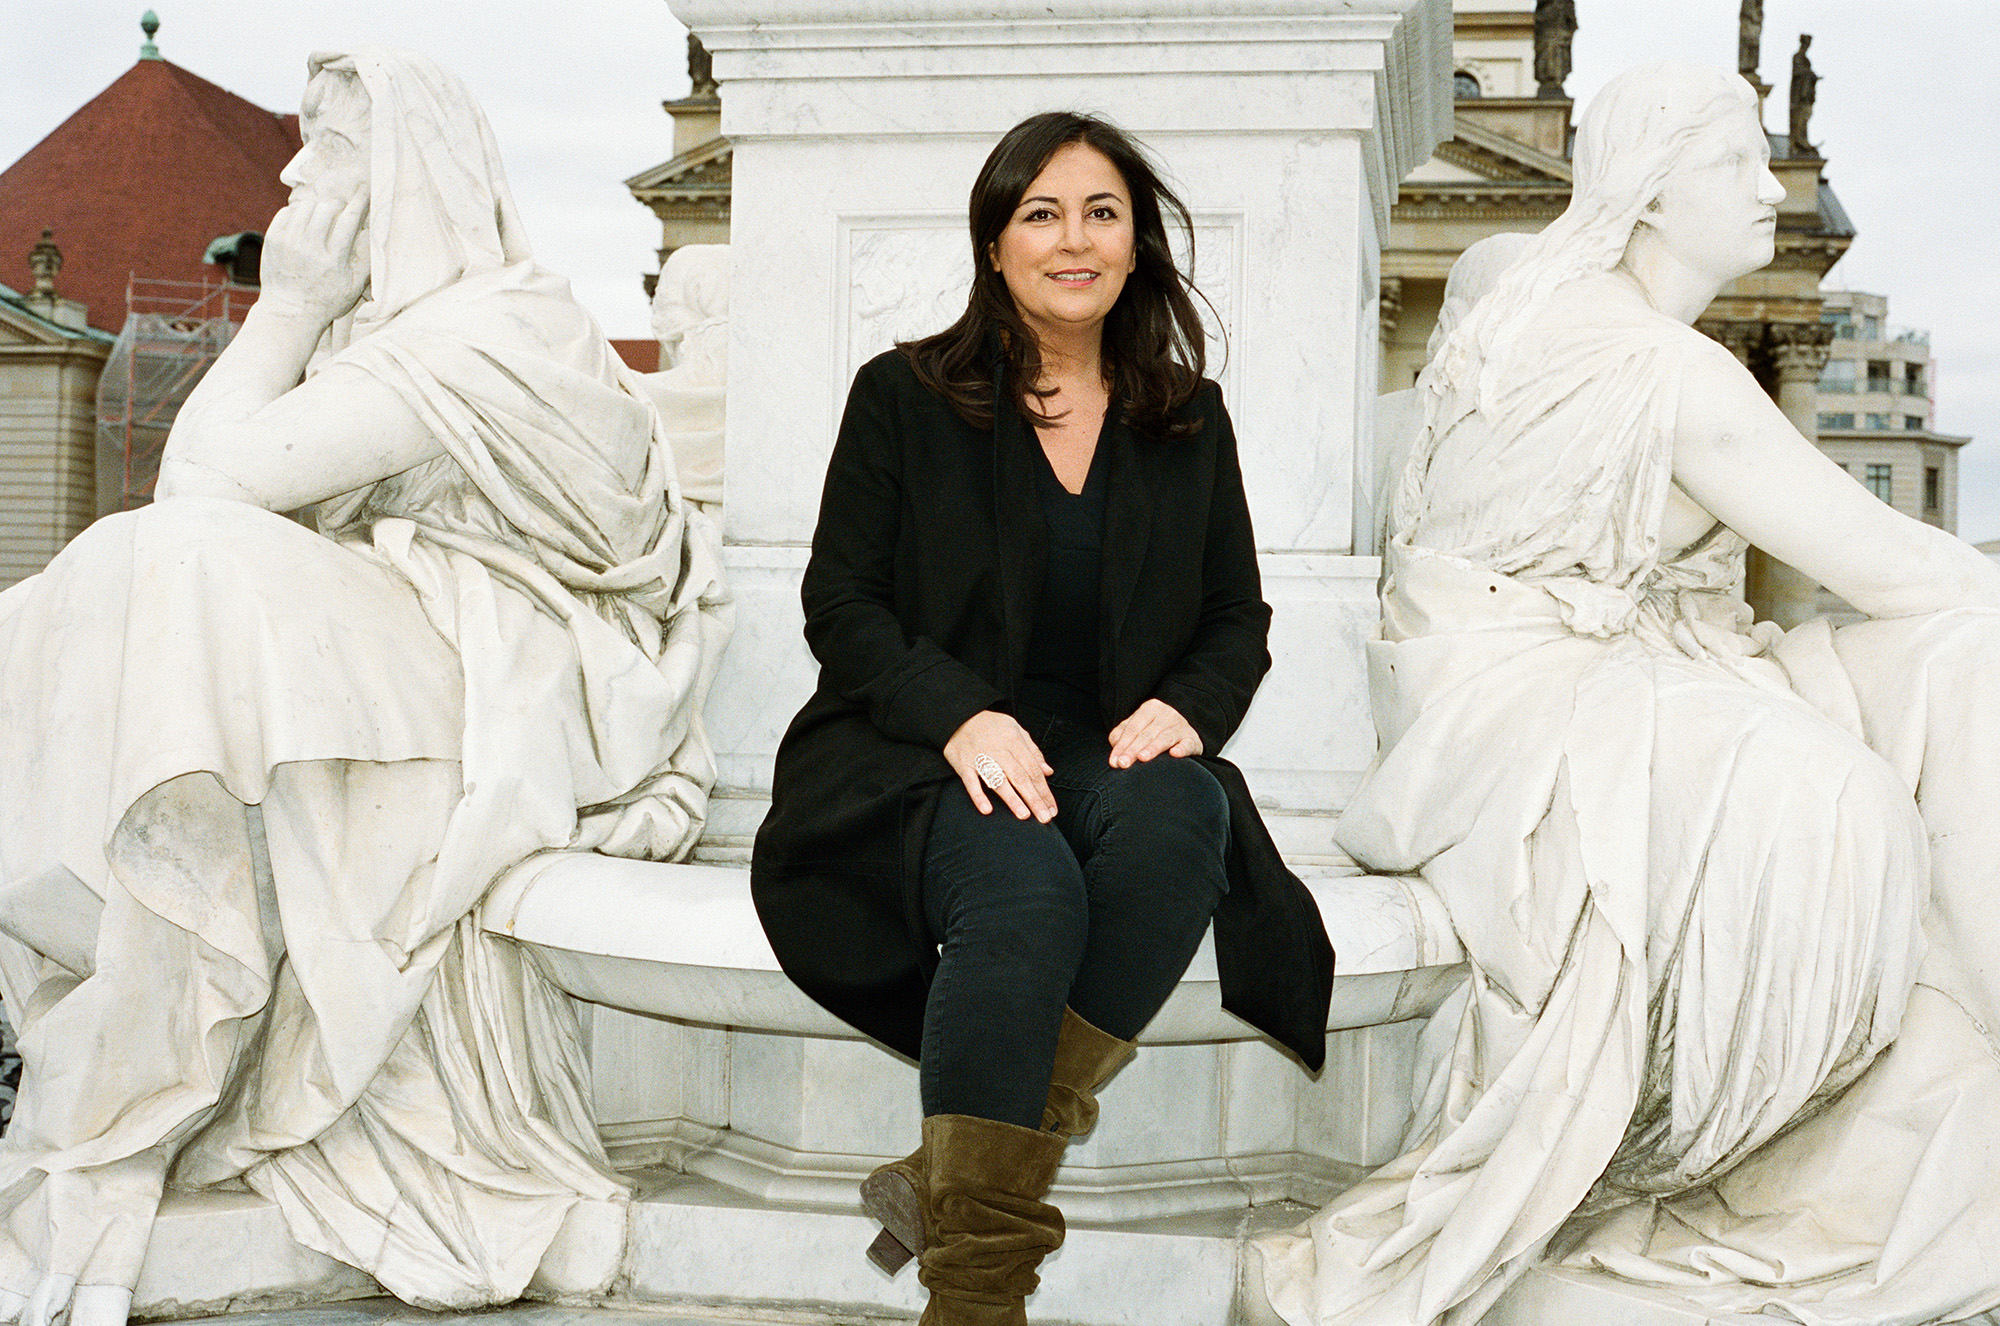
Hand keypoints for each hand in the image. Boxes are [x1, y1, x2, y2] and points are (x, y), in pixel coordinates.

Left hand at [258, 186, 369, 324]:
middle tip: (340, 210)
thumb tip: (371, 231)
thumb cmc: (326, 301)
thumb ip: (365, 259)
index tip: (363, 189)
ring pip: (306, 206)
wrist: (289, 311)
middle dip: (338, 204)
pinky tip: (304, 223)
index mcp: (333, 260)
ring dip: (318, 207)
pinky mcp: (273, 240)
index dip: (359, 201)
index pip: (349, 220)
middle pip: (327, 208)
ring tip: (322, 217)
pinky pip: (287, 211)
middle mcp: (309, 249)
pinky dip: (298, 212)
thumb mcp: (354, 286)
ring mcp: (288, 243)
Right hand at [943, 710, 1056, 821]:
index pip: (1033, 769)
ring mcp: (980, 757)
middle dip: (1034, 799)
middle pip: (1020, 777)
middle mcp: (999, 749)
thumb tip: (1048, 771)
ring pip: (998, 780)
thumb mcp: (1016, 730)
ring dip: (1011, 799)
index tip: (1051, 808)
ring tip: (1024, 815)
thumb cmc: (991, 726)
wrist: (959, 715)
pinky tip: (987, 810)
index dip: (1044, 790)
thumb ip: (1033, 751)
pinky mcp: (963, 764)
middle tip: (1044, 818)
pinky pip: (970, 781)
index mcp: (1014, 741)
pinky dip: (978, 795)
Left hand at [1107, 698, 1200, 767]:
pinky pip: (1187, 744)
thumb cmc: (1154, 731)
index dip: (1122, 745)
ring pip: (1165, 738)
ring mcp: (1180, 725)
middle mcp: (1166, 714)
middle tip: (1123, 764)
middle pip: (1146, 734)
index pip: (1132, 728)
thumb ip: (1122, 736)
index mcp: (1150, 709)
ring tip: (1142, 758)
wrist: (1184, 731)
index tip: (1114, 761)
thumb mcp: (1138, 728)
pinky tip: (1174, 754)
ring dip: (1153, 748)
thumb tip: (1115, 750)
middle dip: (1132, 750)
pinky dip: (1181, 749)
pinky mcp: (1192, 738)